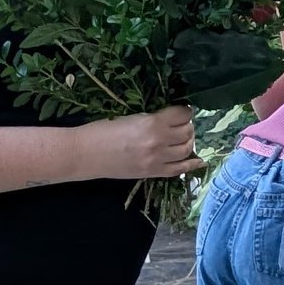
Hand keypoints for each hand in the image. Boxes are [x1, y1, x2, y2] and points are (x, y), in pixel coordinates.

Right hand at [78, 106, 200, 181]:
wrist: (84, 153)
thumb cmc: (102, 130)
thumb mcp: (131, 117)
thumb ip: (153, 119)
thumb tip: (173, 118)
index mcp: (152, 123)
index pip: (183, 114)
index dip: (184, 111)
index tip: (181, 111)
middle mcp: (158, 142)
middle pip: (187, 132)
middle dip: (187, 126)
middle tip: (179, 124)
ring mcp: (157, 160)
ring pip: (186, 149)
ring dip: (188, 142)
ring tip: (182, 138)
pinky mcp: (152, 173)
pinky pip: (179, 170)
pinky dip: (191, 164)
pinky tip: (199, 161)